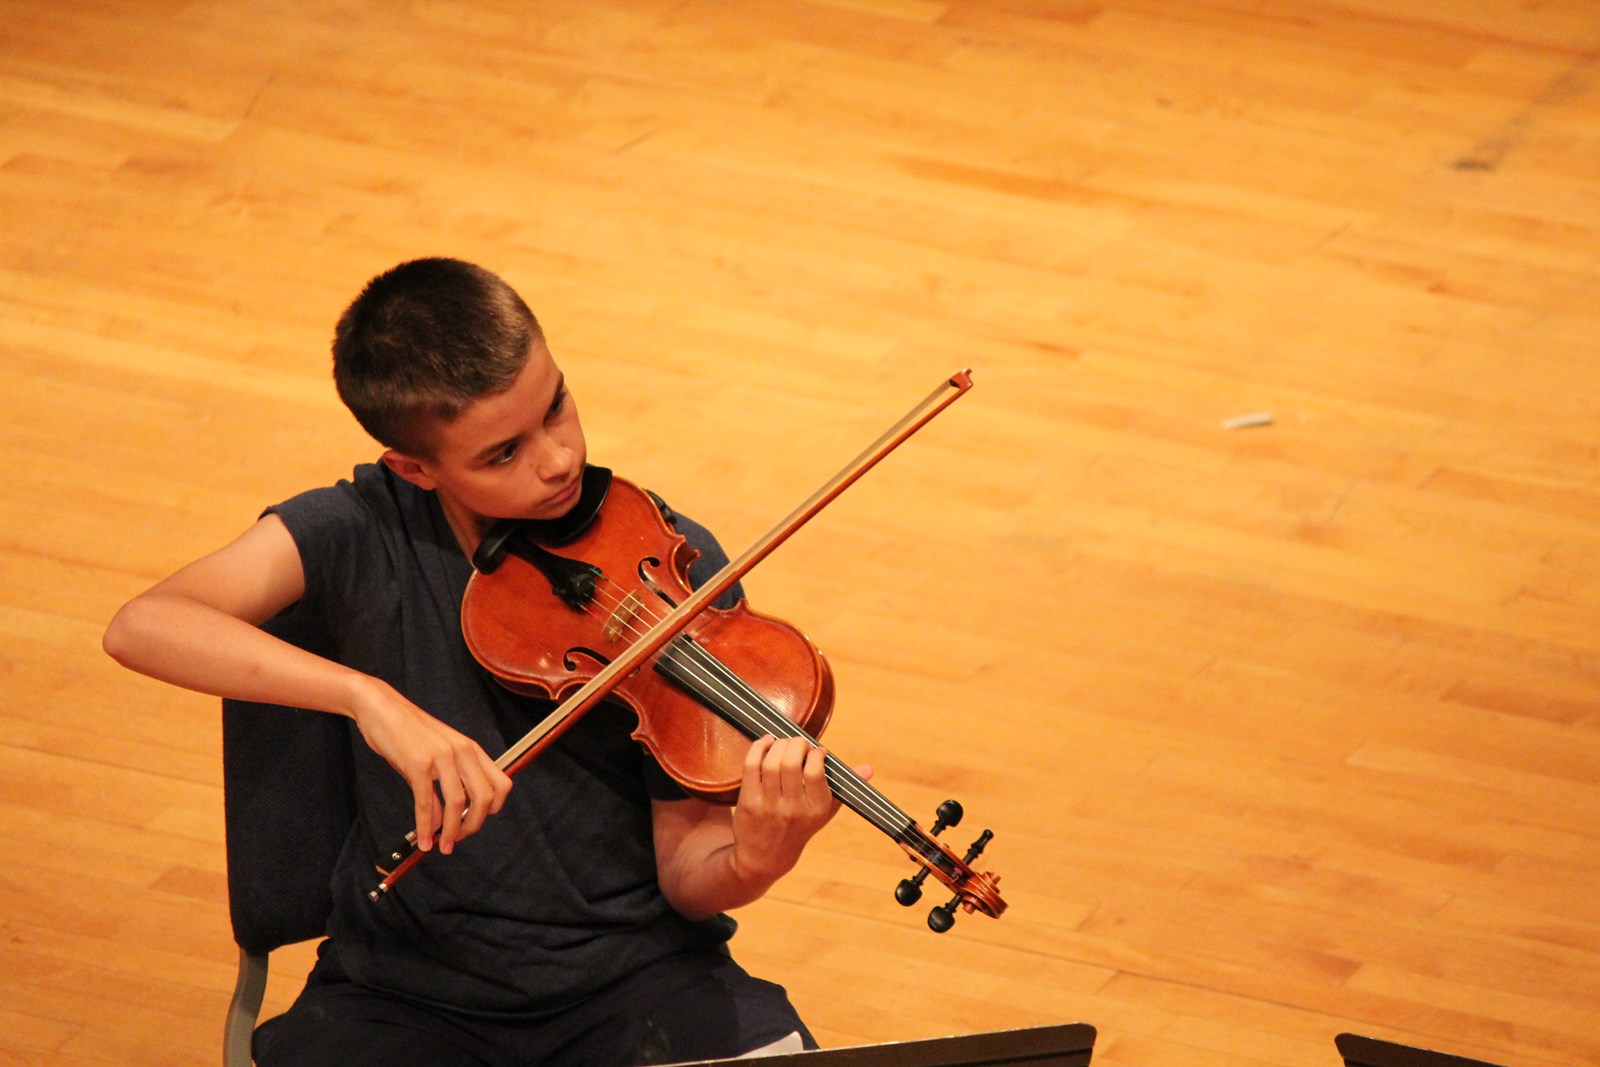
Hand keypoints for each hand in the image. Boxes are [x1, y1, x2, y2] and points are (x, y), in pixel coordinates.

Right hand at [348, 678, 512, 853]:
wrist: (381, 708)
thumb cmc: (407, 733)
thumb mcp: (433, 758)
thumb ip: (441, 788)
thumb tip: (441, 823)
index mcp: (471, 749)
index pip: (501, 784)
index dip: (493, 809)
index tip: (475, 821)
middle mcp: (462, 751)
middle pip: (485, 798)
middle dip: (473, 825)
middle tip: (457, 839)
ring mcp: (441, 756)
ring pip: (457, 803)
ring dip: (451, 832)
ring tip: (442, 846)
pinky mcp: (418, 763)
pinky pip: (426, 802)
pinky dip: (425, 826)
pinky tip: (423, 840)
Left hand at [728, 734, 870, 885]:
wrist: (766, 857)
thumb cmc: (799, 827)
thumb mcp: (825, 811)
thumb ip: (844, 787)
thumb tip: (869, 769)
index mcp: (817, 809)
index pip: (816, 771)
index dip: (815, 753)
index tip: (816, 752)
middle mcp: (793, 808)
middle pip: (791, 761)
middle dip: (795, 743)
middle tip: (798, 744)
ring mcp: (769, 805)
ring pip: (771, 762)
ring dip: (778, 744)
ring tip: (783, 744)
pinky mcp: (749, 802)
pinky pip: (751, 766)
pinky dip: (758, 748)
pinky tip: (766, 743)